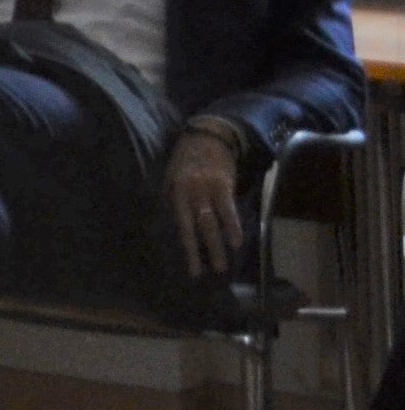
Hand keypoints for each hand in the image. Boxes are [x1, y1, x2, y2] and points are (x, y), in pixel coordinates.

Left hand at [169, 129, 251, 279]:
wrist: (207, 135)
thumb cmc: (187, 158)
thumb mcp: (172, 176)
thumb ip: (173, 198)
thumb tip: (172, 222)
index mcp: (173, 192)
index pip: (177, 224)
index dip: (184, 246)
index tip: (190, 268)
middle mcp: (187, 192)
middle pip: (192, 227)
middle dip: (199, 252)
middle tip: (204, 274)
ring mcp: (204, 188)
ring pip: (209, 222)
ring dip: (216, 245)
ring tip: (222, 266)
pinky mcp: (222, 184)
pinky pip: (227, 209)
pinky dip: (232, 226)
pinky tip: (237, 242)